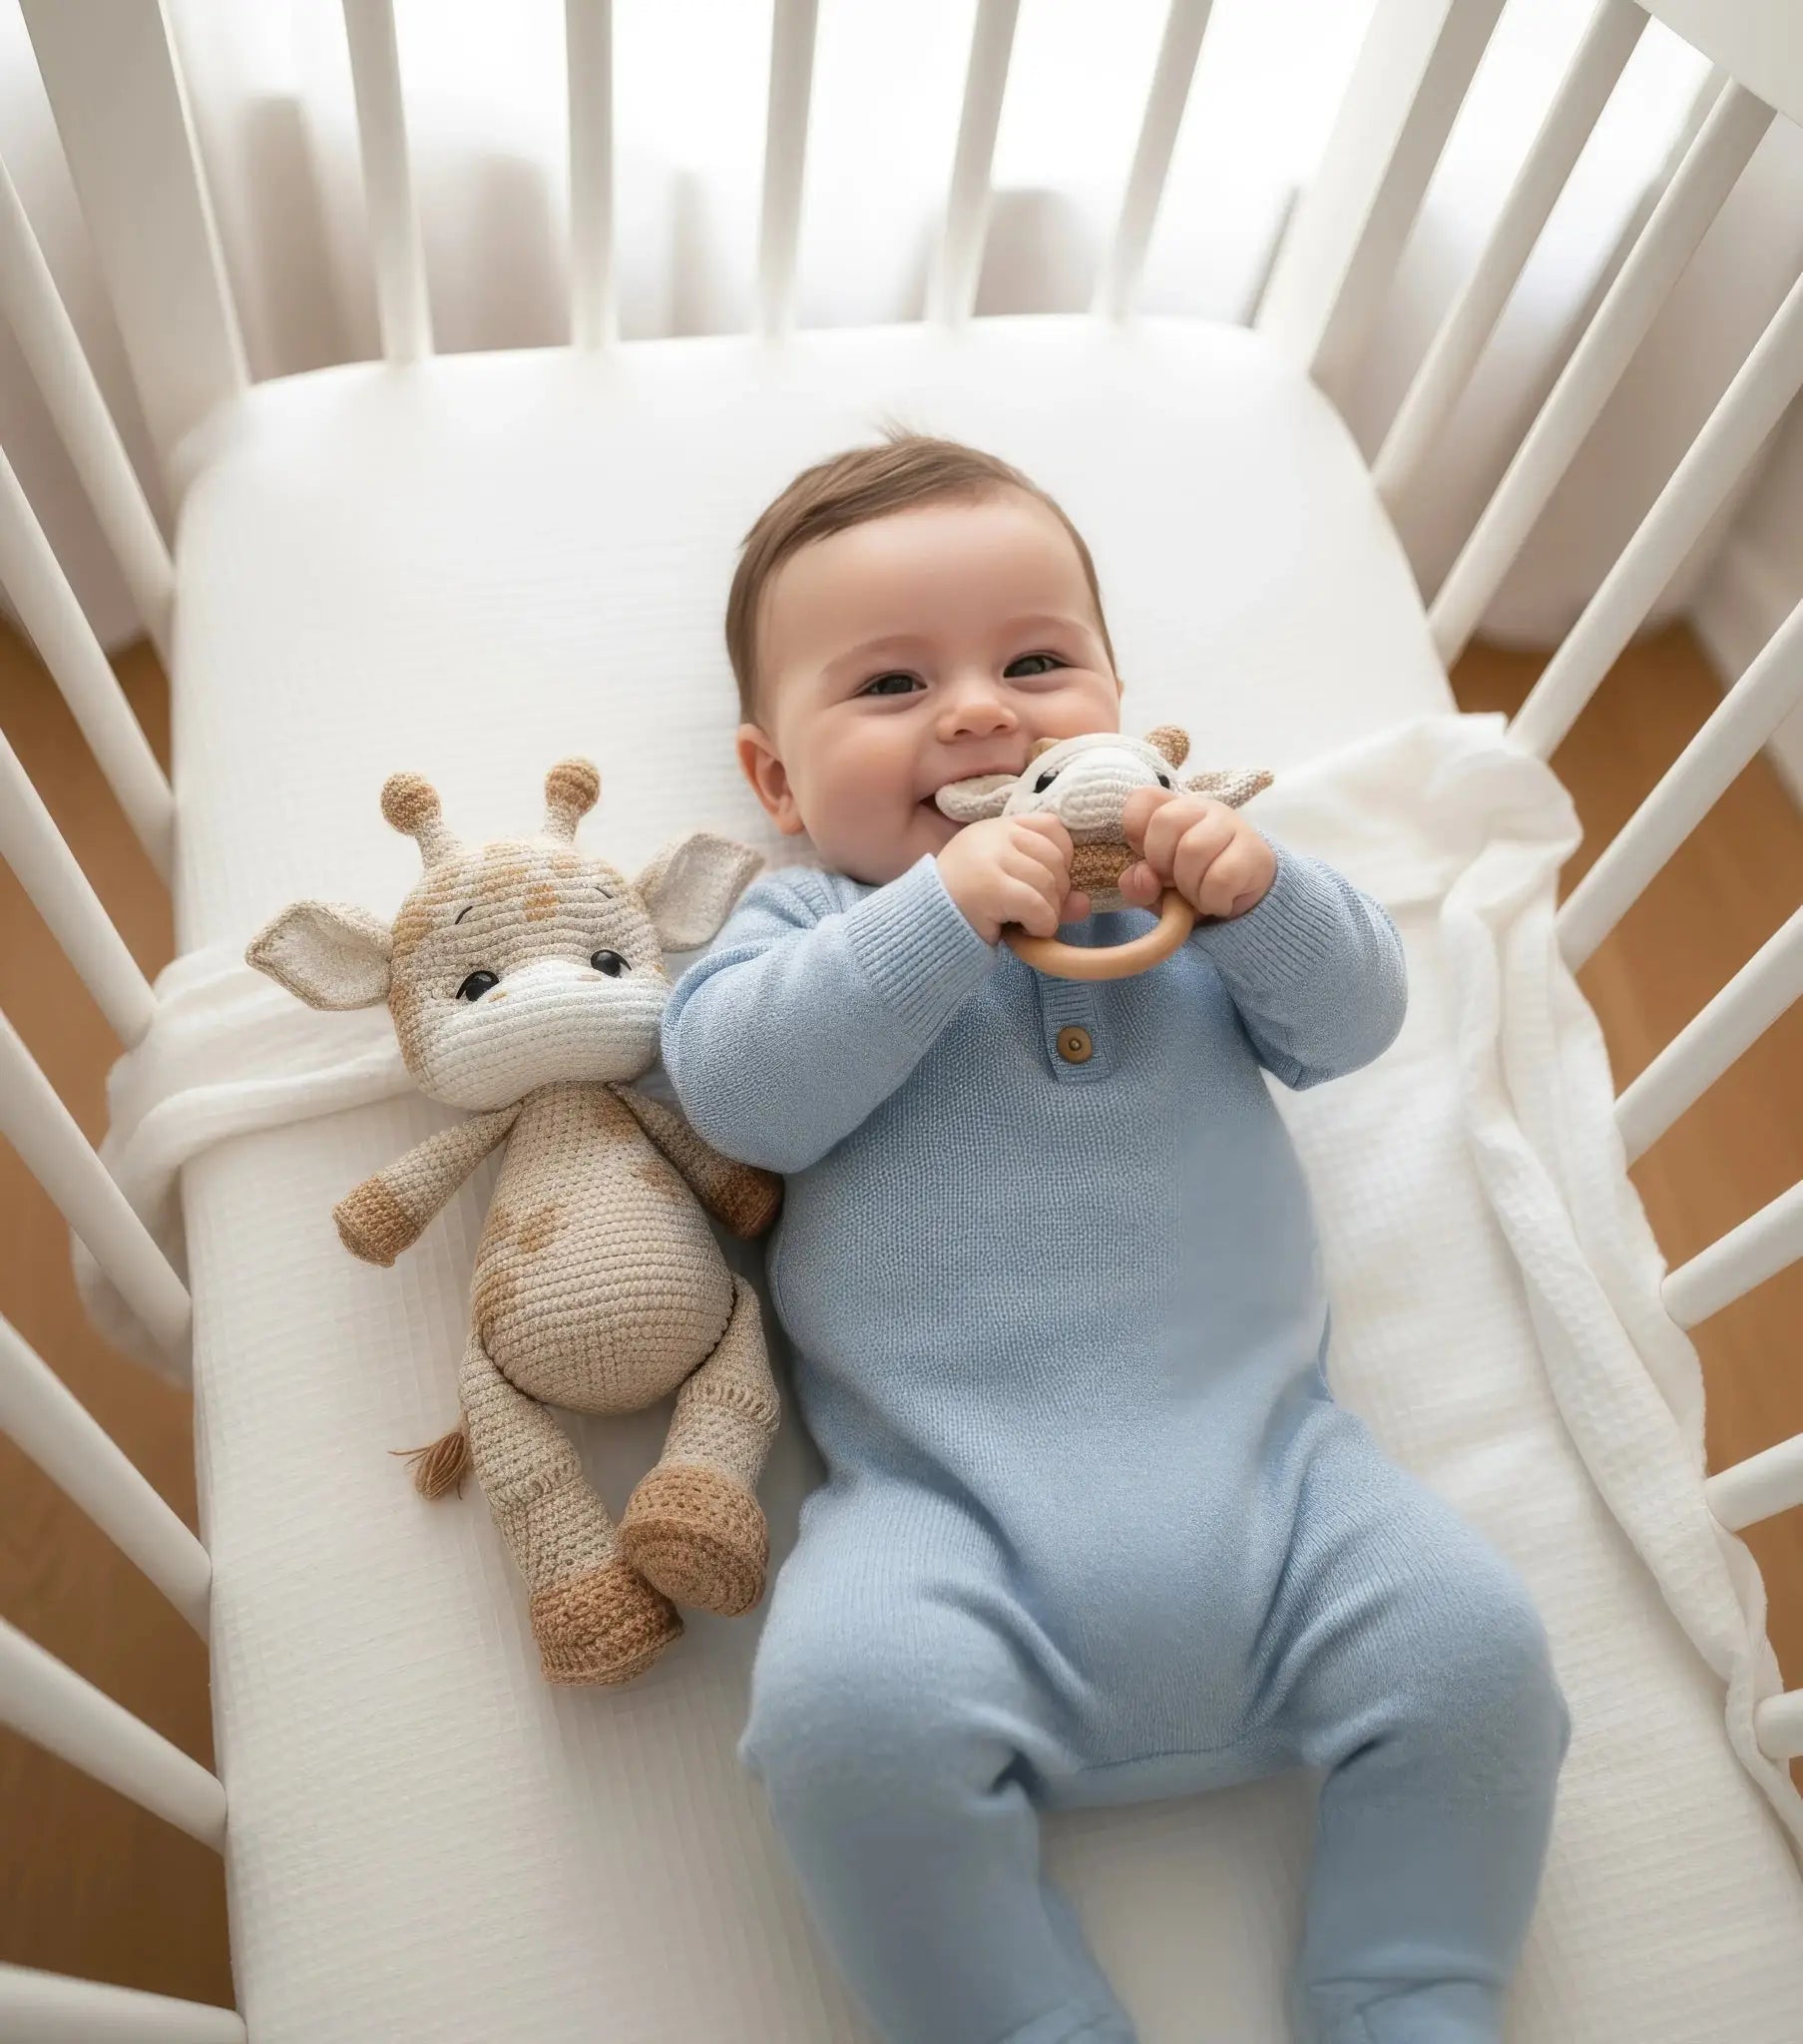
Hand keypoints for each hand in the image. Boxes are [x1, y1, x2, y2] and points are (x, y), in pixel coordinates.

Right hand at [937, 813, 1088, 943]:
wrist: (922, 928)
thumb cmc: (967, 909)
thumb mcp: (1011, 892)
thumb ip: (1049, 892)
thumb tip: (1084, 904)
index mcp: (996, 828)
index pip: (1052, 826)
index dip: (1062, 857)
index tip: (1047, 882)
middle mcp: (992, 835)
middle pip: (1055, 857)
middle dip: (1057, 891)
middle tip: (1036, 911)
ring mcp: (990, 858)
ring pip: (1049, 883)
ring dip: (1049, 913)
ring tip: (1027, 923)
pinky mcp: (989, 886)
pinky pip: (1038, 905)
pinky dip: (1041, 925)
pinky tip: (1026, 932)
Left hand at [1118, 787, 1274, 921]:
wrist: (1240, 901)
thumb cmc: (1190, 885)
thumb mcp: (1154, 890)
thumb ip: (1136, 884)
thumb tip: (1143, 877)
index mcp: (1172, 809)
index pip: (1142, 799)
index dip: (1135, 831)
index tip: (1146, 859)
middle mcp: (1203, 808)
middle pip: (1165, 820)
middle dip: (1161, 863)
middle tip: (1173, 882)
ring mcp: (1232, 825)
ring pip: (1193, 847)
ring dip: (1188, 885)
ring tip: (1197, 894)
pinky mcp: (1255, 852)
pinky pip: (1221, 877)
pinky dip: (1212, 900)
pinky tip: (1217, 901)